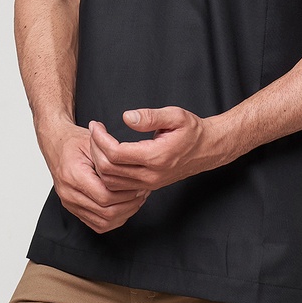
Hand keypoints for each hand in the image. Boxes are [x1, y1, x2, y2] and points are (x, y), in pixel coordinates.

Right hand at [38, 121, 148, 233]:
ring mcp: (70, 203)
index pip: (104, 196)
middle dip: (129, 205)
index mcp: (73, 175)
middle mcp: (69, 193)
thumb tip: (132, 175)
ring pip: (103, 222)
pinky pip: (97, 224)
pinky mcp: (73, 208)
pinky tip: (124, 207)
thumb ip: (110, 159)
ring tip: (136, 200)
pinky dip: (113, 219)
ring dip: (123, 214)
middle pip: (105, 212)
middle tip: (142, 193)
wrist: (56, 144)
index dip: (126, 194)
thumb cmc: (75, 142)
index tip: (139, 186)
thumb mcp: (94, 142)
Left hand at [88, 107, 220, 192]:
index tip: (95, 125)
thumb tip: (126, 117)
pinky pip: (119, 187)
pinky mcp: (148, 187)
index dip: (99, 139)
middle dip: (94, 149)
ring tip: (98, 142)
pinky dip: (107, 174)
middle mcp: (151, 175)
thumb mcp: (175, 115)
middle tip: (94, 131)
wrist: (208, 150)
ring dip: (98, 162)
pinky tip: (107, 156)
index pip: (115, 153)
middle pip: (108, 170)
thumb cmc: (192, 131)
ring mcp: (149, 184)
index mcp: (155, 157)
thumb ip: (150, 116)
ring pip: (111, 182)